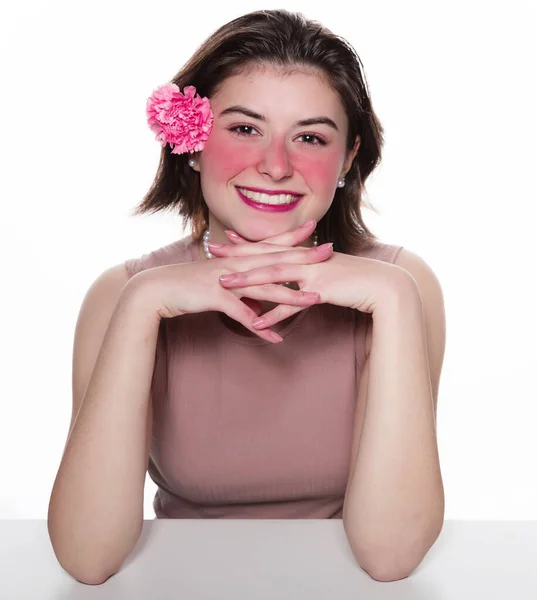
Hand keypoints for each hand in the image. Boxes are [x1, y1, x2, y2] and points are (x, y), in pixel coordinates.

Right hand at [129, 242, 331, 342]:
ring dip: (291, 295)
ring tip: (315, 300)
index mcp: (237, 258)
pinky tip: (276, 338)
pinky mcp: (217, 298)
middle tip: (329, 253)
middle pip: (275, 261)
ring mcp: (227, 280)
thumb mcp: (218, 282)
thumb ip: (240, 291)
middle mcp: (236, 265)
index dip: (292, 237)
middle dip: (304, 258)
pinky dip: (261, 328)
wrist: (159, 289)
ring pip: (265, 287)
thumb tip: (256, 304)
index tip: (315, 230)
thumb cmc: (188, 284)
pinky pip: (243, 315)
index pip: (269, 245)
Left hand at [211, 228, 411, 329]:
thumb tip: (297, 282)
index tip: (226, 240)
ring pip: (273, 276)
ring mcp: (311, 273)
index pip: (271, 247)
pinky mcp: (319, 290)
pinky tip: (255, 322)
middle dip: (237, 254)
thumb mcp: (328, 273)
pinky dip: (273, 314)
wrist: (382, 285)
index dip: (248, 244)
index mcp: (306, 254)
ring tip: (223, 285)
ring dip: (247, 281)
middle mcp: (305, 259)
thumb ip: (310, 276)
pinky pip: (291, 305)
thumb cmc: (356, 280)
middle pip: (265, 256)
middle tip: (212, 251)